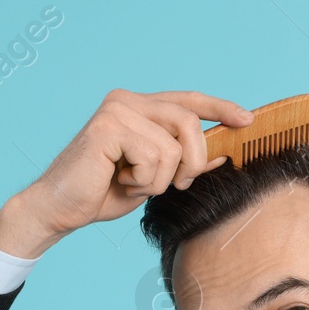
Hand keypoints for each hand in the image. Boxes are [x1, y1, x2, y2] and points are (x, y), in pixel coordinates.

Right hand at [0, 89, 253, 258]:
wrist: (62, 209)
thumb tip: (224, 153)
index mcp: (138, 106)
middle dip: (193, 161)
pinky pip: (153, 158)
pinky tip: (120, 182)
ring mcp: (116, 110)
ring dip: (160, 179)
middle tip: (177, 184)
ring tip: (134, 184)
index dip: (219, 108)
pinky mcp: (107, 127)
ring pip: (172, 147)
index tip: (247, 120)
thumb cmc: (105, 192)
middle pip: (189, 121)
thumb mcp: (156, 178)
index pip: (188, 100)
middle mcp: (127, 100)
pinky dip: (144, 182)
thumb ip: (186, 162)